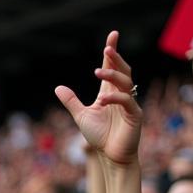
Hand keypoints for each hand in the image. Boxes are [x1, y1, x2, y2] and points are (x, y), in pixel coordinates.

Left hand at [55, 31, 141, 165]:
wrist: (111, 157)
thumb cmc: (99, 137)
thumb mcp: (81, 116)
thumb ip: (71, 101)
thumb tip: (58, 87)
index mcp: (110, 92)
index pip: (112, 68)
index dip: (111, 53)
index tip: (112, 35)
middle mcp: (122, 94)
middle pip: (122, 70)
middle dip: (116, 58)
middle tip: (108, 47)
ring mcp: (130, 104)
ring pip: (126, 82)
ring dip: (113, 75)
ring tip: (97, 71)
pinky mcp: (135, 115)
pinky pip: (127, 101)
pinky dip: (115, 98)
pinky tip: (103, 99)